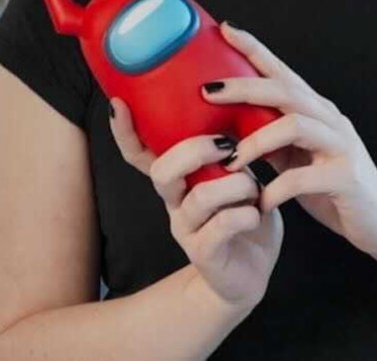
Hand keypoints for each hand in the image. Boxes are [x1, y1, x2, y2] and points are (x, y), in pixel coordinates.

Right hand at [109, 96, 282, 309]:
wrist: (251, 273)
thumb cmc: (243, 215)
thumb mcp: (237, 176)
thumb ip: (231, 151)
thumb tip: (239, 108)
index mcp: (178, 179)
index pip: (140, 154)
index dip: (126, 132)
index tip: (119, 103)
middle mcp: (174, 202)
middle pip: (162, 171)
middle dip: (195, 150)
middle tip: (228, 146)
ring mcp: (186, 228)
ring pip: (199, 197)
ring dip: (235, 186)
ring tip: (254, 189)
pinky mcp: (204, 253)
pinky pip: (221, 226)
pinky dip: (246, 214)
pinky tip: (256, 214)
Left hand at [205, 22, 376, 261]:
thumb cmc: (333, 189)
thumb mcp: (296, 160)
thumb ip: (270, 140)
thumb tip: (228, 127)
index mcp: (316, 112)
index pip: (283, 72)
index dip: (255, 49)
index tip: (225, 29)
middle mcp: (330, 120)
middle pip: (285, 90)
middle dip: (244, 87)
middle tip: (208, 91)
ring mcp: (341, 146)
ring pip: (294, 126)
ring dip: (256, 142)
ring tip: (231, 160)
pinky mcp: (346, 177)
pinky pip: (303, 178)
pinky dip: (275, 190)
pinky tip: (261, 203)